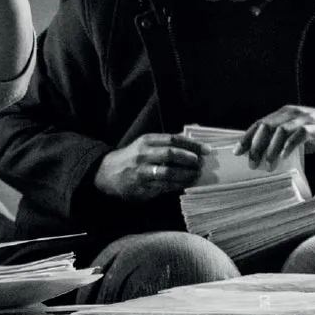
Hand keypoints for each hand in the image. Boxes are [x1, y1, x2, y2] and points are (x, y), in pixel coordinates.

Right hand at [93, 133, 207, 201]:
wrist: (108, 173)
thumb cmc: (133, 156)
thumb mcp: (147, 143)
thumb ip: (170, 139)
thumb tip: (196, 128)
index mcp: (146, 141)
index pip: (172, 139)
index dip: (192, 144)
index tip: (207, 150)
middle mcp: (143, 154)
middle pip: (170, 154)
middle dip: (189, 159)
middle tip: (200, 163)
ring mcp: (142, 171)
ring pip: (169, 172)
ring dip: (186, 174)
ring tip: (196, 174)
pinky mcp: (143, 187)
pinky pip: (165, 186)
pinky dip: (178, 185)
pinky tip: (186, 183)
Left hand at [238, 105, 314, 167]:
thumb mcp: (299, 135)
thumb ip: (284, 140)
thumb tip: (263, 156)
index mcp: (285, 113)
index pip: (260, 124)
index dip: (247, 137)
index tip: (237, 152)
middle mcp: (292, 113)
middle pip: (266, 127)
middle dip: (255, 146)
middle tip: (251, 163)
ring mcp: (305, 119)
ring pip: (280, 131)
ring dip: (270, 149)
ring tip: (267, 165)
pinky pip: (298, 135)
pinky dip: (288, 146)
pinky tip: (284, 157)